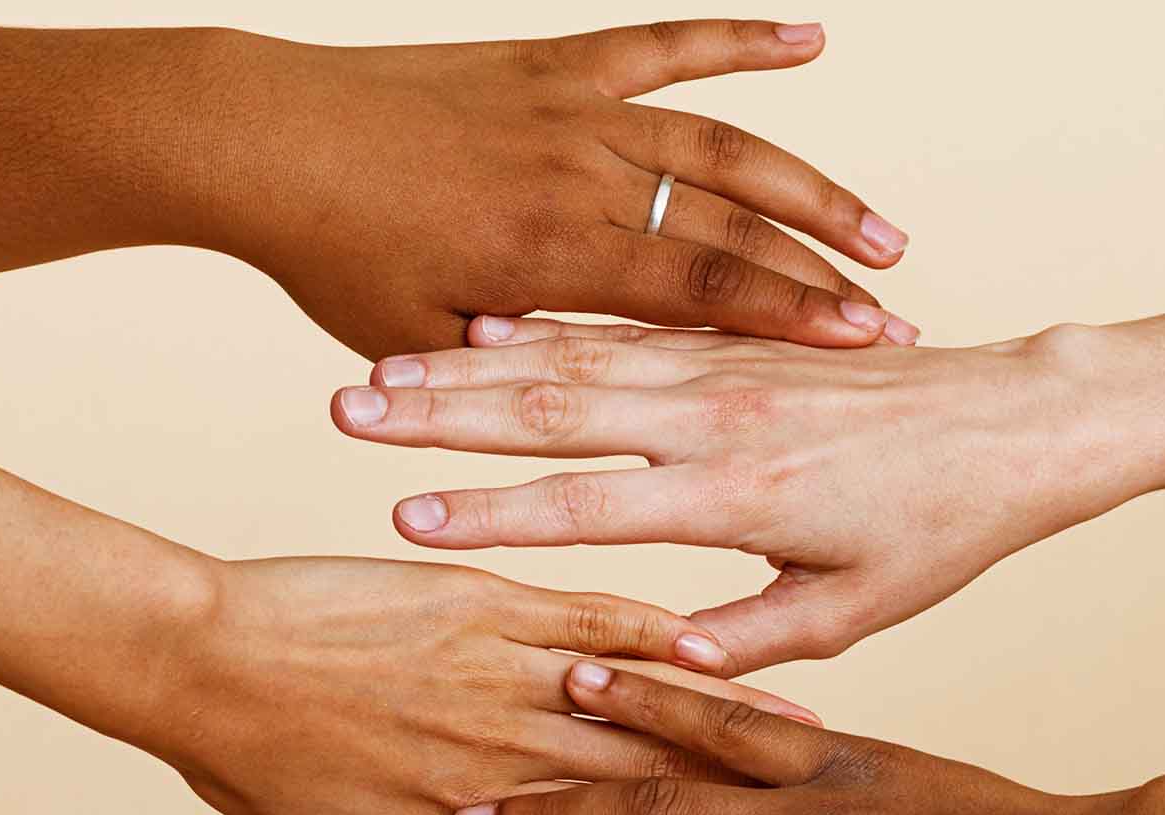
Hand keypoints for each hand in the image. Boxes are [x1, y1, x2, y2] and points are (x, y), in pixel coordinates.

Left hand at [148, 557, 815, 814]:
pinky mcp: (490, 606)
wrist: (192, 658)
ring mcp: (501, 684)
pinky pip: (597, 622)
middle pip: (650, 810)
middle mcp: (505, 769)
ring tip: (813, 750)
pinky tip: (719, 644)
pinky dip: (661, 637)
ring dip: (728, 734)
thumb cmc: (255, 768)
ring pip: (639, 719)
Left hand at [212, 22, 914, 356]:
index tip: (866, 351)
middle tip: (901, 323)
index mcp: (552, 254)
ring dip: (810, 186)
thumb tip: (590, 425)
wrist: (263, 136)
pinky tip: (809, 40)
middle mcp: (580, 172)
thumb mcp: (418, 346)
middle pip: (733, 224)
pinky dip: (739, 39)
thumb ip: (511, 377)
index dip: (792, 320)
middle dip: (824, 277)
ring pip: (723, 142)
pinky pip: (667, 45)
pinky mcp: (558, 62)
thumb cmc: (333, 256)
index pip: (700, 291)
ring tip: (883, 234)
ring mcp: (575, 109)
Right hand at [333, 319, 1148, 666]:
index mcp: (745, 495)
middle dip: (442, 415)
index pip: (592, 508)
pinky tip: (476, 330)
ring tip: (377, 370)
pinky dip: (544, 329)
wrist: (1023, 418)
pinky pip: (622, 327)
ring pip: (574, 357)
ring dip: (470, 366)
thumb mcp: (861, 607)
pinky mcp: (735, 343)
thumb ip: (755, 638)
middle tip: (343, 415)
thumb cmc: (946, 527)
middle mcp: (723, 418)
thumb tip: (660, 670)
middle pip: (556, 408)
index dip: (494, 520)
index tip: (403, 527)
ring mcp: (725, 368)